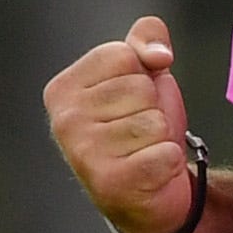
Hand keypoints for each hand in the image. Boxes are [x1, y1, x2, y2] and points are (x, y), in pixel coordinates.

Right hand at [43, 15, 193, 232]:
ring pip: (154, 121)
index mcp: (62, 89)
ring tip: (144, 152)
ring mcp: (83, 153)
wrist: (148, 194)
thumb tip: (158, 54)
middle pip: (140, 87)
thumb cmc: (141, 128)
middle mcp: (63, 121)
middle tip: (140, 133)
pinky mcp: (111, 183)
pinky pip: (166, 153)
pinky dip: (169, 162)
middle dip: (153, 108)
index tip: (130, 102)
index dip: (142, 75)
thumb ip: (146, 39)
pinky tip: (152, 173)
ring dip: (161, 138)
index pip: (122, 55)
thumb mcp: (143, 74)